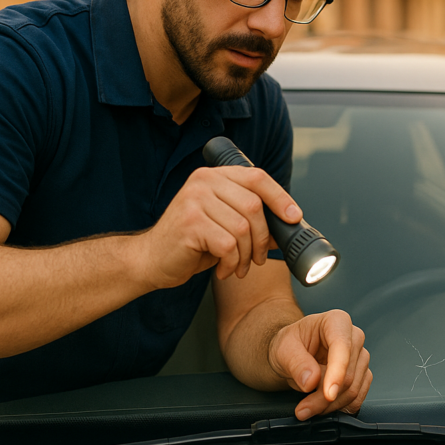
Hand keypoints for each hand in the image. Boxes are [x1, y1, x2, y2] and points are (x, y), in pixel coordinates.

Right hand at [135, 166, 301, 288]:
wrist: (151, 259)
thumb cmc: (191, 242)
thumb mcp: (224, 222)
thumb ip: (250, 217)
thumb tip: (288, 225)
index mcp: (215, 176)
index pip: (258, 178)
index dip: (281, 198)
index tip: (294, 217)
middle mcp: (203, 182)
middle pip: (254, 206)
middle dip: (262, 238)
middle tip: (258, 257)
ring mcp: (194, 200)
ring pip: (243, 228)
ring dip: (247, 255)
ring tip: (239, 266)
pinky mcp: (190, 224)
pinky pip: (229, 246)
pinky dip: (232, 263)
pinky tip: (223, 269)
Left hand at [267, 309, 372, 419]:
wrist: (293, 354)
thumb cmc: (289, 345)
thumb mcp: (283, 350)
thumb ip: (297, 363)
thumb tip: (311, 381)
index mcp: (336, 321)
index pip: (342, 347)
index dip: (337, 373)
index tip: (328, 395)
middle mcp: (353, 337)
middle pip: (348, 374)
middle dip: (324, 398)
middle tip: (302, 410)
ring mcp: (360, 356)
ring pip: (353, 389)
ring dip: (329, 406)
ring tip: (306, 408)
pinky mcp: (362, 374)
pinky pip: (357, 397)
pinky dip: (339, 408)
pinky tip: (321, 408)